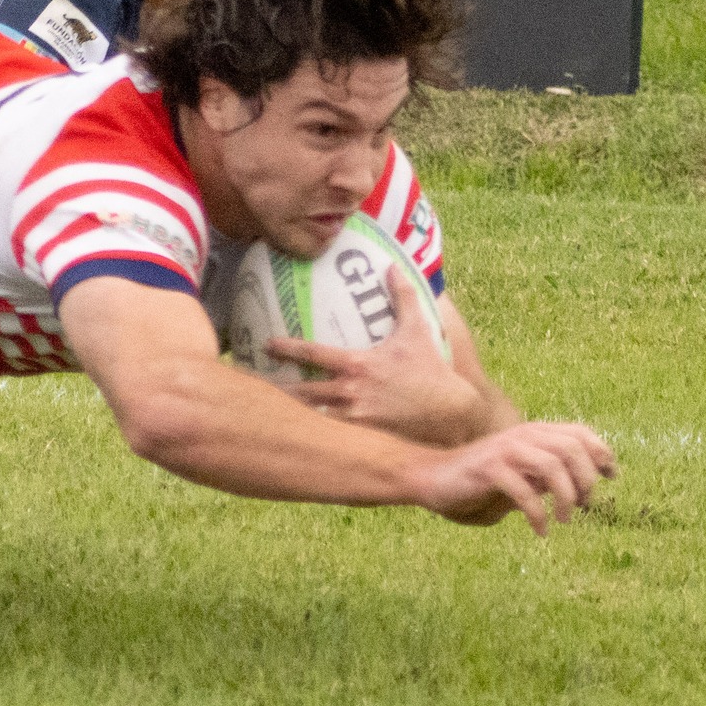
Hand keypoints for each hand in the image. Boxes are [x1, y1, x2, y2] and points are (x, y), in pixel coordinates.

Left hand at [267, 272, 483, 445]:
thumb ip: (403, 297)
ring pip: (311, 417)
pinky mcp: (363, 439)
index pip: (314, 353)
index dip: (287, 348)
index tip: (266, 345)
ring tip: (263, 412)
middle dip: (275, 390)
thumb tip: (392, 266)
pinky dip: (312, 435)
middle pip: (302, 392)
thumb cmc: (432, 371)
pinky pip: (330, 437)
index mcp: (358, 365)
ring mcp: (355, 419)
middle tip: (250, 386)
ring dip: (288, 414)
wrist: (455, 415)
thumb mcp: (419, 331)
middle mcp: (351, 392)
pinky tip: (294, 436)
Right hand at [410, 422, 615, 535]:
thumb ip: (549, 474)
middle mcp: (522, 436)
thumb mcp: (523, 474)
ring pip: (553, 466)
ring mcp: (505, 450)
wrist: (435, 477)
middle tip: (583, 507)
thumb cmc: (483, 479)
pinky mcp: (489, 469)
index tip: (612, 476)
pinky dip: (538, 515)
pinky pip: (524, 491)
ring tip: (564, 520)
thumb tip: (585, 485)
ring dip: (566, 497)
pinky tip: (541, 531)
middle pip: (572, 449)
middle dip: (586, 481)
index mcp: (533, 433)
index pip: (579, 433)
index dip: (602, 453)